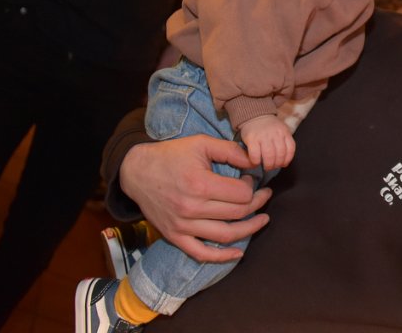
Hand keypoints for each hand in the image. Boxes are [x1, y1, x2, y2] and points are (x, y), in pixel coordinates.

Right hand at [119, 135, 270, 262]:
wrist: (136, 171)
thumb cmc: (171, 155)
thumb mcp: (202, 144)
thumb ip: (231, 151)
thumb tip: (255, 161)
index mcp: (200, 184)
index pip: (241, 194)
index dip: (252, 186)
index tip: (250, 179)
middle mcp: (192, 208)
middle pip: (237, 213)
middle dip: (257, 204)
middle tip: (264, 195)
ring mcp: (182, 226)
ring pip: (226, 235)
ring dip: (249, 229)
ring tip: (262, 219)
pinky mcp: (175, 236)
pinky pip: (201, 253)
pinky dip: (222, 257)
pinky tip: (238, 253)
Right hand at [240, 115, 295, 169]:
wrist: (255, 115)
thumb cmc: (269, 127)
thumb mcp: (281, 130)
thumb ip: (284, 142)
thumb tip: (285, 162)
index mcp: (284, 132)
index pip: (290, 149)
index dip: (287, 160)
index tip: (283, 164)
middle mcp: (275, 134)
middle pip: (280, 154)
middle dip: (277, 164)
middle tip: (272, 167)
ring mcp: (263, 136)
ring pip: (269, 156)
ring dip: (268, 165)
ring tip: (266, 166)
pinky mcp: (252, 139)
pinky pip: (255, 155)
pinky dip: (256, 161)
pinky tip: (256, 162)